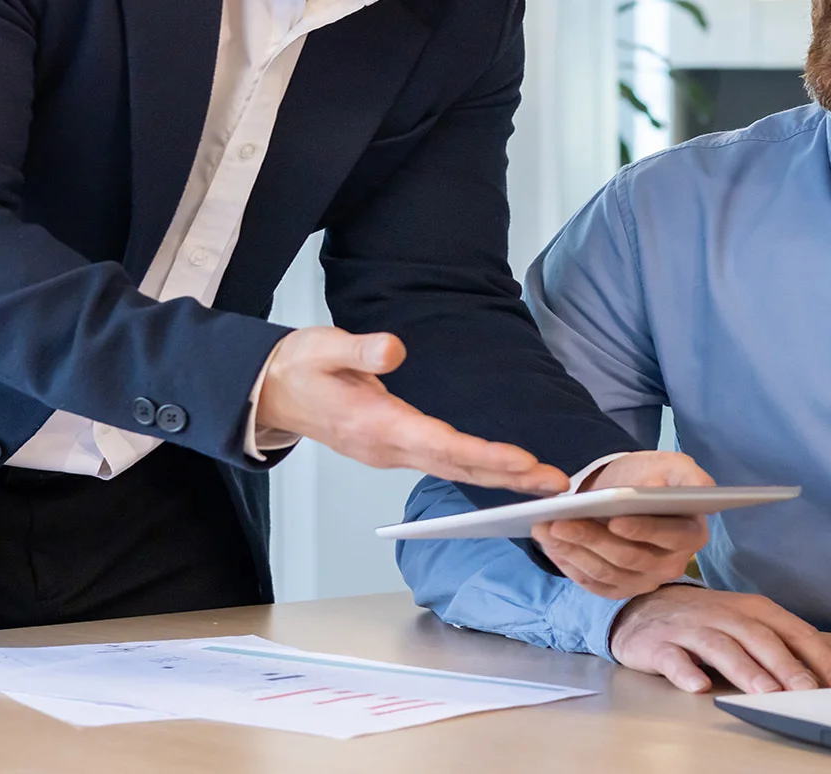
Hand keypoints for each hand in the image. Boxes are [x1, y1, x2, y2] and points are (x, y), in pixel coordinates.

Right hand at [254, 327, 566, 494]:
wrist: (272, 392)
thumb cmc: (300, 367)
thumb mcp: (323, 347)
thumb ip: (359, 350)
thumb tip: (393, 349)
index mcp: (376, 425)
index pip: (441, 444)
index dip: (485, 454)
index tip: (524, 462)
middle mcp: (388, 447)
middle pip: (458, 465)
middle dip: (510, 476)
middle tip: (558, 483)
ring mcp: (391, 452)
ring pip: (455, 468)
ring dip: (501, 477)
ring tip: (546, 481)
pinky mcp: (394, 448)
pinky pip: (445, 463)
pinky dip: (480, 468)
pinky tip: (506, 472)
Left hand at [531, 450, 713, 598]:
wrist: (628, 494)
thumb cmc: (652, 477)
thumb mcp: (673, 466)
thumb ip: (687, 476)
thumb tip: (677, 487)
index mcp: (691, 535)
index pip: (669, 537)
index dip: (642, 530)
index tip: (615, 520)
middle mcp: (671, 565)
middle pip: (630, 558)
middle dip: (592, 539)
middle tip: (560, 522)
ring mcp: (644, 581)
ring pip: (606, 572)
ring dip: (573, 551)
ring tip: (546, 529)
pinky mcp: (619, 589)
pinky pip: (591, 583)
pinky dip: (568, 564)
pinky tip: (550, 544)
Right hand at [610, 585, 830, 693]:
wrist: (644, 609)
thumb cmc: (709, 620)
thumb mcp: (759, 627)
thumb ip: (806, 647)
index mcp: (755, 611)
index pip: (795, 632)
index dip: (821, 656)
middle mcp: (726, 615)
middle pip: (761, 639)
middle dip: (786, 666)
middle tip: (807, 692)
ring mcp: (692, 628)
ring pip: (722, 647)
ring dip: (744, 670)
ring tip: (764, 693)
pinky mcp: (659, 644)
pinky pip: (673, 658)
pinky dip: (685, 671)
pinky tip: (699, 686)